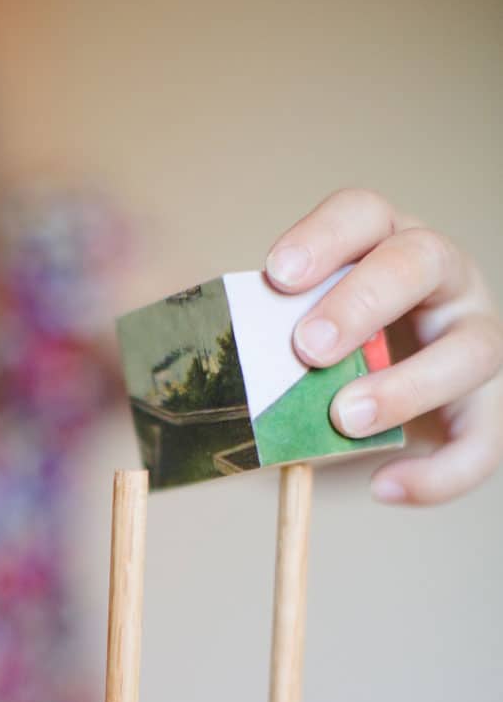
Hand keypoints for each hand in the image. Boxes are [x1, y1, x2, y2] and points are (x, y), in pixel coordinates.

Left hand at [264, 188, 502, 505]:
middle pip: (419, 262)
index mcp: (385, 245)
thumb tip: (225, 394)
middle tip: (307, 349)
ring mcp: (474, 336)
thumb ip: (272, 357)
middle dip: (362, 303)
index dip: (323, 238)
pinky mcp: (489, 404)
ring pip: (472, 350)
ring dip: (405, 387)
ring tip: (344, 420)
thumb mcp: (298, 350)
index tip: (276, 276)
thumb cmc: (326, 366)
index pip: (363, 214)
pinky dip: (435, 473)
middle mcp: (443, 279)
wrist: (377, 415)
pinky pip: (481, 441)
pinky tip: (384, 487)